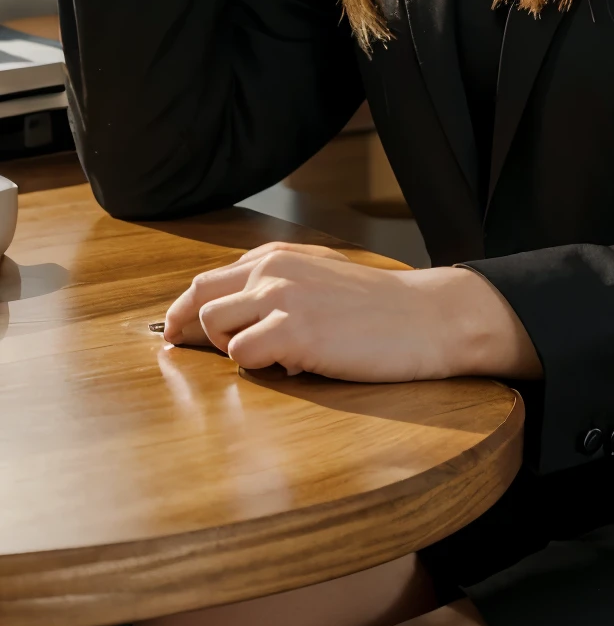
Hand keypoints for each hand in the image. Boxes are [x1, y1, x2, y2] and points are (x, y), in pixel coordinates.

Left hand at [162, 241, 542, 382]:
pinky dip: (258, 368)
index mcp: (279, 257)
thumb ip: (280, 284)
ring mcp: (282, 299)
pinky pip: (243, 356)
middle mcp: (274, 270)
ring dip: (232, 349)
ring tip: (270, 358)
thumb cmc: (380, 306)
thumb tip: (236, 314)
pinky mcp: (294, 333)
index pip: (210, 279)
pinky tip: (293, 367)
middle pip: (201, 296)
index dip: (185, 309)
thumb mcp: (323, 277)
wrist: (427, 317)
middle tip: (180, 350)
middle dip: (185, 327)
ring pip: (217, 326)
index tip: (173, 330)